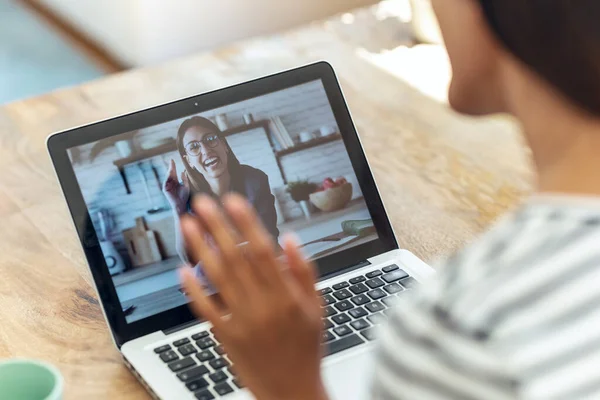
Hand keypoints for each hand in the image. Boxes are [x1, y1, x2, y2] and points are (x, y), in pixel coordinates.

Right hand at [163, 159, 189, 213]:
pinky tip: (170, 174)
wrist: (181, 204)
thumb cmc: (184, 196)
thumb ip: (184, 179)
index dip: (173, 166)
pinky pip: (166, 182)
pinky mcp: (165, 189)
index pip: (174, 172)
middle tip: (171, 161)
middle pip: (170, 173)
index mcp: (176, 181)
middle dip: (171, 167)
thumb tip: (182, 172)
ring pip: (168, 177)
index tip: (172, 160)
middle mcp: (171, 182)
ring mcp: (168, 185)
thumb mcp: (186, 186)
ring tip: (171, 167)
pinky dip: (167, 178)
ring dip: (169, 172)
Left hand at [180, 194, 326, 399]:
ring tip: (187, 225)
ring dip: (200, 248)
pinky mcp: (226, 337)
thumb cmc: (307, 348)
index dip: (245, 222)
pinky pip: (205, 309)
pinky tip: (182, 269)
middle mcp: (263, 305)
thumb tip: (288, 238)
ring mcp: (242, 322)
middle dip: (216, 226)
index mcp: (287, 295)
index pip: (261, 250)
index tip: (232, 200)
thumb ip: (304, 271)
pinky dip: (192, 289)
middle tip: (201, 202)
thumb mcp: (318, 307)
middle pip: (235, 258)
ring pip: (217, 278)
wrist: (292, 392)